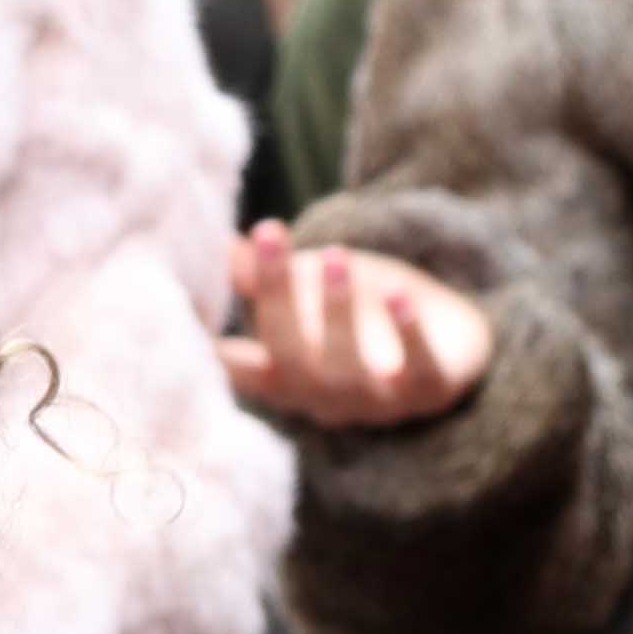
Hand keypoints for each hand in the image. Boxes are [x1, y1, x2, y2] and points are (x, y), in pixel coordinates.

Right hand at [215, 219, 493, 425]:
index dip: (208, 348)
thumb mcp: (305, 290)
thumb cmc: (361, 318)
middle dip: (278, 298)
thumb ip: (257, 275)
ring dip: (338, 313)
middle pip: (292, 360)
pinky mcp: (431, 390)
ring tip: (333, 257)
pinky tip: (400, 297)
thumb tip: (199, 241)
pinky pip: (422, 374)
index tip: (182, 302)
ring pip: (350, 372)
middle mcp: (326, 398)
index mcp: (287, 378)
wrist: (450, 345)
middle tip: (270, 233)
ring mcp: (379, 401)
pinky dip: (410, 336)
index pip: (238, 370)